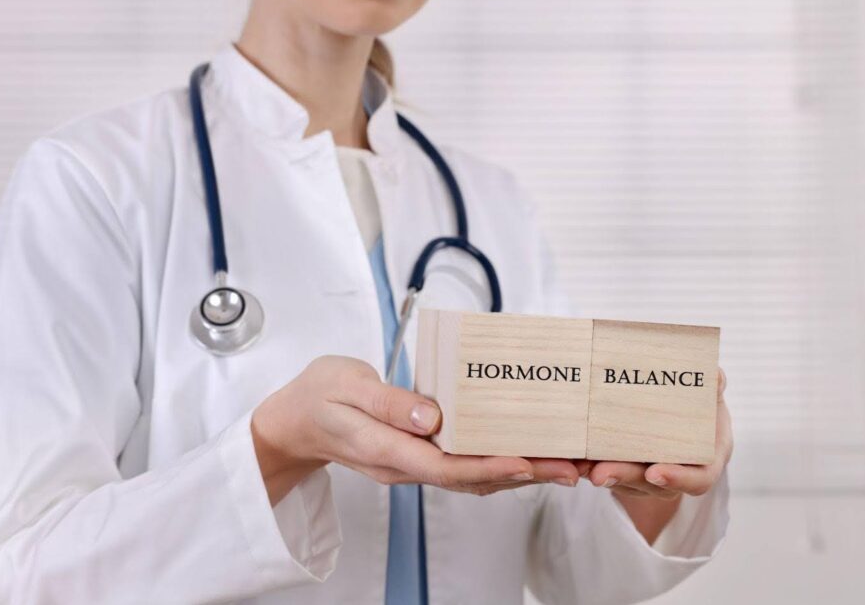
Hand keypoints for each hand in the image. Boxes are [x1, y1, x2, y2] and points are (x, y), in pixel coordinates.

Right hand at [251, 356, 581, 502]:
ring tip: (562, 464)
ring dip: (518, 473)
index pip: (444, 466)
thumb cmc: (317, 396)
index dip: (488, 467)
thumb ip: (387, 401)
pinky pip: (462, 467)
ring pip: (471, 478)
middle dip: (522, 474)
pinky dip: (496, 464)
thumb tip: (433, 417)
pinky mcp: (416, 457)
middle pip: (470, 479)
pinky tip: (523, 454)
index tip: (527, 461)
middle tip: (569, 467)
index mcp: (383, 449)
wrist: (294, 421)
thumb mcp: (345, 384)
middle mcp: (402, 466)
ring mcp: (410, 466)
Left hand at [582, 367, 732, 499]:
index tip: (654, 472)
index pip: (698, 480)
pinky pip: (611, 472)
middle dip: (625, 478)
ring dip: (604, 474)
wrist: (683, 409)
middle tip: (600, 473)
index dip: (678, 479)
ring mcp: (652, 476)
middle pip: (653, 486)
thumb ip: (712, 384)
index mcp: (707, 459)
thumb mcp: (710, 392)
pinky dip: (593, 465)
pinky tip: (574, 457)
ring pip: (627, 483)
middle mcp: (679, 474)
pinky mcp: (628, 469)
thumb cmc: (702, 402)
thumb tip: (714, 376)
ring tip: (581, 465)